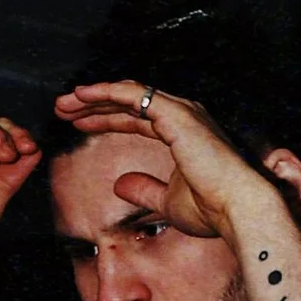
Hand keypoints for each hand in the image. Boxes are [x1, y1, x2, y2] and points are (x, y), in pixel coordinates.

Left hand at [52, 80, 254, 238]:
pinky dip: (106, 91)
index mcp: (181, 132)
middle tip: (62, 107)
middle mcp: (181, 115)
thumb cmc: (212, 208)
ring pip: (127, 94)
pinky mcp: (176, 114)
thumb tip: (120, 185)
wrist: (237, 209)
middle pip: (127, 102)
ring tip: (64, 102)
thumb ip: (144, 189)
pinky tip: (82, 94)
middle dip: (93, 103)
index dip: (104, 118)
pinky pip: (134, 95)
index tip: (78, 123)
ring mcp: (180, 111)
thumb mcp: (167, 201)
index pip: (135, 118)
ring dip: (93, 96)